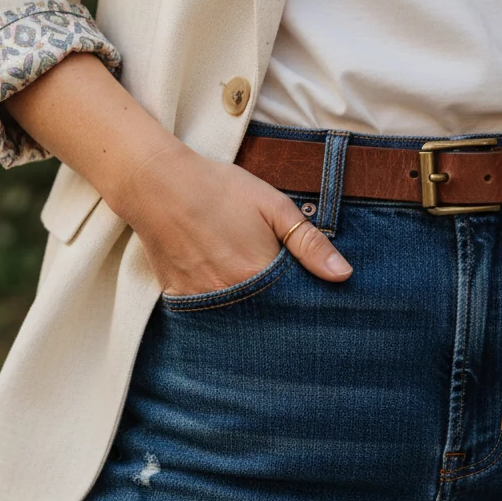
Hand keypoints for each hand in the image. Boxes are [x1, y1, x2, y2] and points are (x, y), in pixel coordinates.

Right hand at [115, 142, 352, 296]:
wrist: (157, 182)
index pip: (293, 304)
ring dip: (247, 310)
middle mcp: (230, 294)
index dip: (303, 301)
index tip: (310, 297)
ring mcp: (201, 298)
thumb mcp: (271, 204)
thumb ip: (309, 241)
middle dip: (277, 310)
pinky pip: (204, 313)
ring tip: (250, 289)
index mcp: (258, 272)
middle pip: (265, 316)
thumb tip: (343, 274)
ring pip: (235, 318)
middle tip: (276, 289)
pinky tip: (221, 287)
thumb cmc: (218, 188)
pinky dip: (217, 306)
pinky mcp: (178, 296)